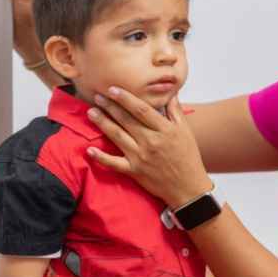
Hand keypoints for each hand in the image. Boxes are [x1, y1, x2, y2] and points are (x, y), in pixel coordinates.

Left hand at [86, 88, 212, 207]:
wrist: (188, 187)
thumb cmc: (188, 157)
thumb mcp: (185, 131)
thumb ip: (175, 111)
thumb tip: (170, 92)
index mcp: (164, 130)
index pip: (141, 109)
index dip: (125, 98)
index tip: (113, 89)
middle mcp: (150, 142)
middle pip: (126, 120)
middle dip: (110, 106)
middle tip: (97, 96)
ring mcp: (140, 157)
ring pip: (117, 136)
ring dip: (103, 123)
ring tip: (91, 112)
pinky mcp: (134, 171)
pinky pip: (114, 163)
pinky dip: (101, 157)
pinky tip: (89, 149)